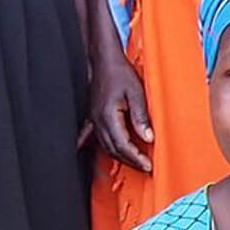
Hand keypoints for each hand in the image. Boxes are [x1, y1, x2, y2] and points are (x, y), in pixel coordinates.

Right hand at [88, 27, 152, 170]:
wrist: (104, 61)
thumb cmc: (120, 74)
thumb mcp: (137, 93)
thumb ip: (141, 117)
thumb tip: (148, 138)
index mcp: (108, 116)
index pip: (123, 144)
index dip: (136, 158)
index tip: (148, 165)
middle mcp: (97, 121)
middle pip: (113, 149)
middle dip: (130, 161)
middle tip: (146, 168)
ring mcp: (92, 119)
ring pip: (104, 145)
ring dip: (118, 156)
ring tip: (134, 163)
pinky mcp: (91, 115)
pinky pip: (89, 135)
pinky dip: (89, 145)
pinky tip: (81, 150)